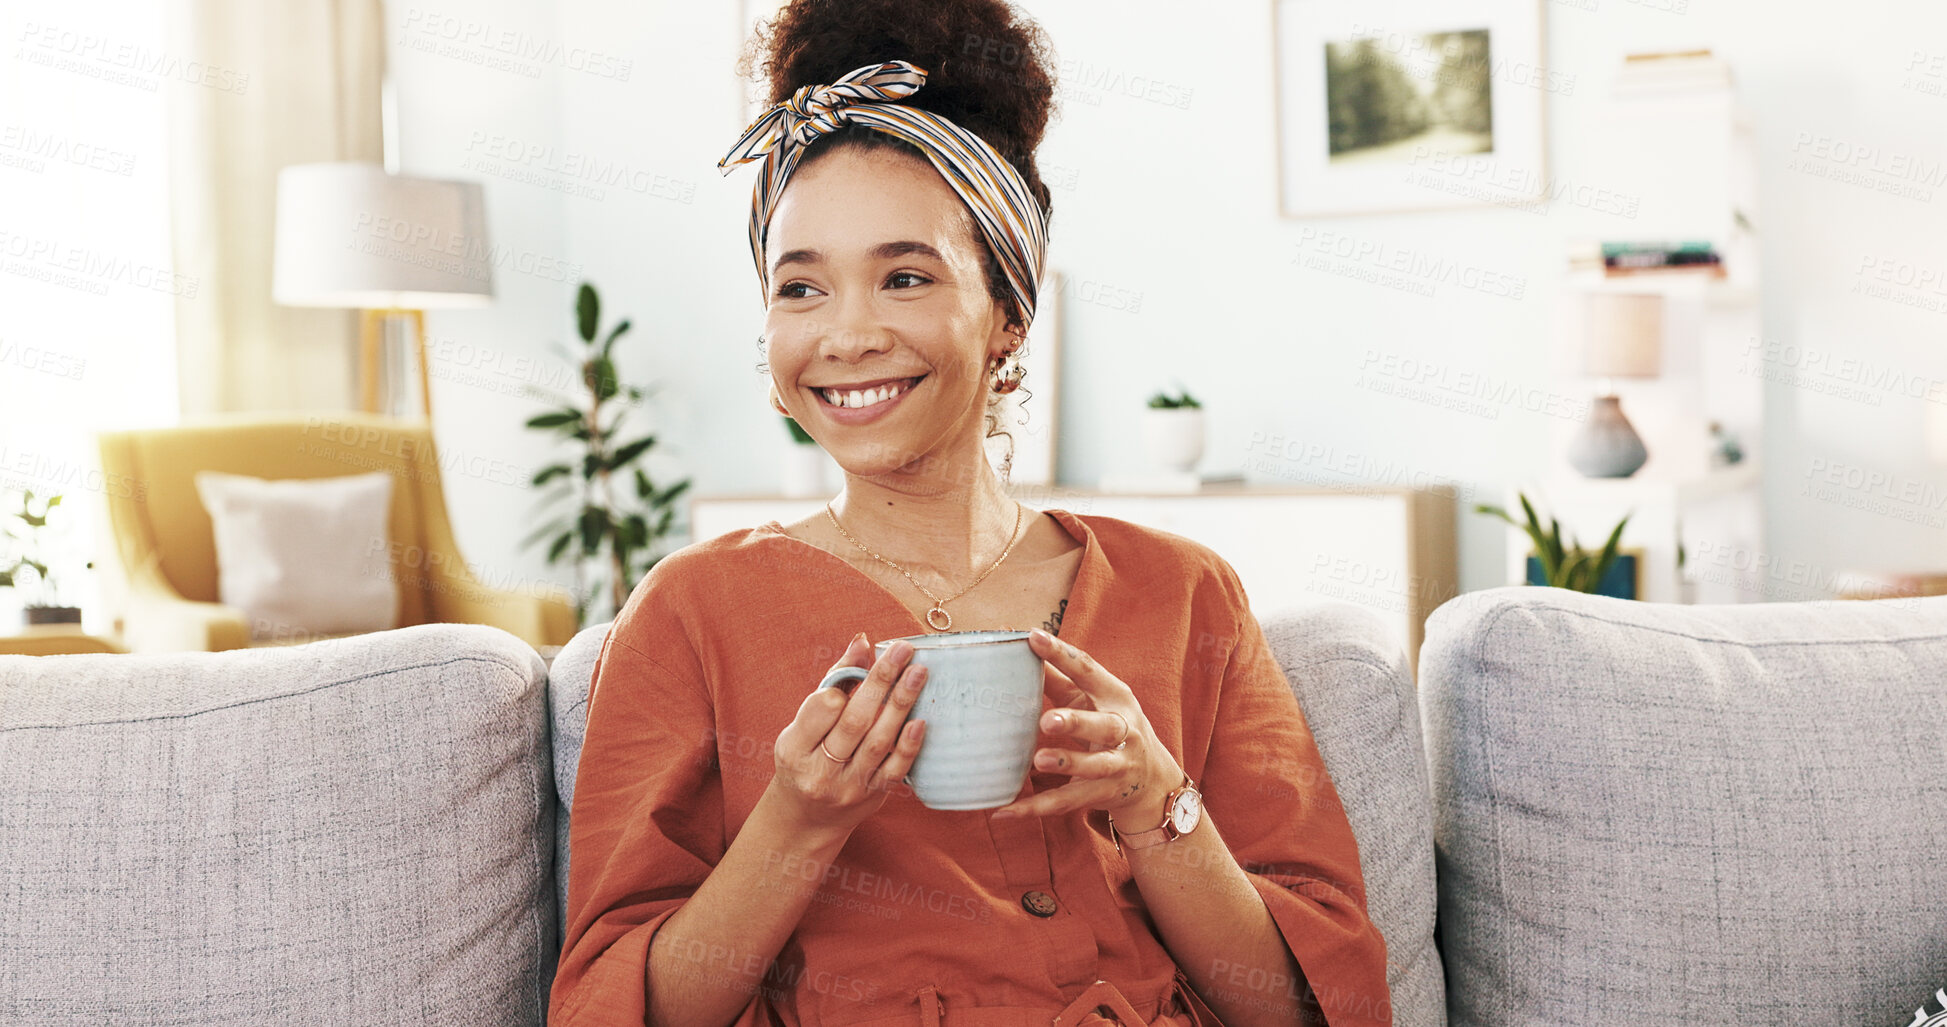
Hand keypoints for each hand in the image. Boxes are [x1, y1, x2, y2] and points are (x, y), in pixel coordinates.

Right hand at [770, 633, 927, 833]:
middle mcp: (819, 771)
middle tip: (903, 651)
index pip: (820, 711)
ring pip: (877, 742)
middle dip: (881, 682)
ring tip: (918, 673)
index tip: (863, 662)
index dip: (842, 685)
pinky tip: (921, 720)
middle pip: (854, 722)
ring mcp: (848, 787)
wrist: (807, 819)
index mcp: (794, 749)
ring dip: (900, 704)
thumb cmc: (806, 758)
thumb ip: (834, 682)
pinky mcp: (873, 796)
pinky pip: (894, 769)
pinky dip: (908, 745)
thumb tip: (862, 641)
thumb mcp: (804, 724)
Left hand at [990, 628, 1181, 827]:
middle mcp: (1123, 731)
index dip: (1062, 655)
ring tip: (1039, 760)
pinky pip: (1067, 803)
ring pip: (1093, 767)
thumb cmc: (1110, 725)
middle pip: (1104, 726)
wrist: (1151, 780)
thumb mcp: (1090, 698)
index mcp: (1116, 697)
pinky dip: (1035, 808)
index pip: (1089, 671)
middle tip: (1047, 720)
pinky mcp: (1101, 795)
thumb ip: (1055, 677)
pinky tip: (1004, 811)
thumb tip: (1020, 643)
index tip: (1033, 637)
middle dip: (1077, 723)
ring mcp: (1117, 766)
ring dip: (1068, 764)